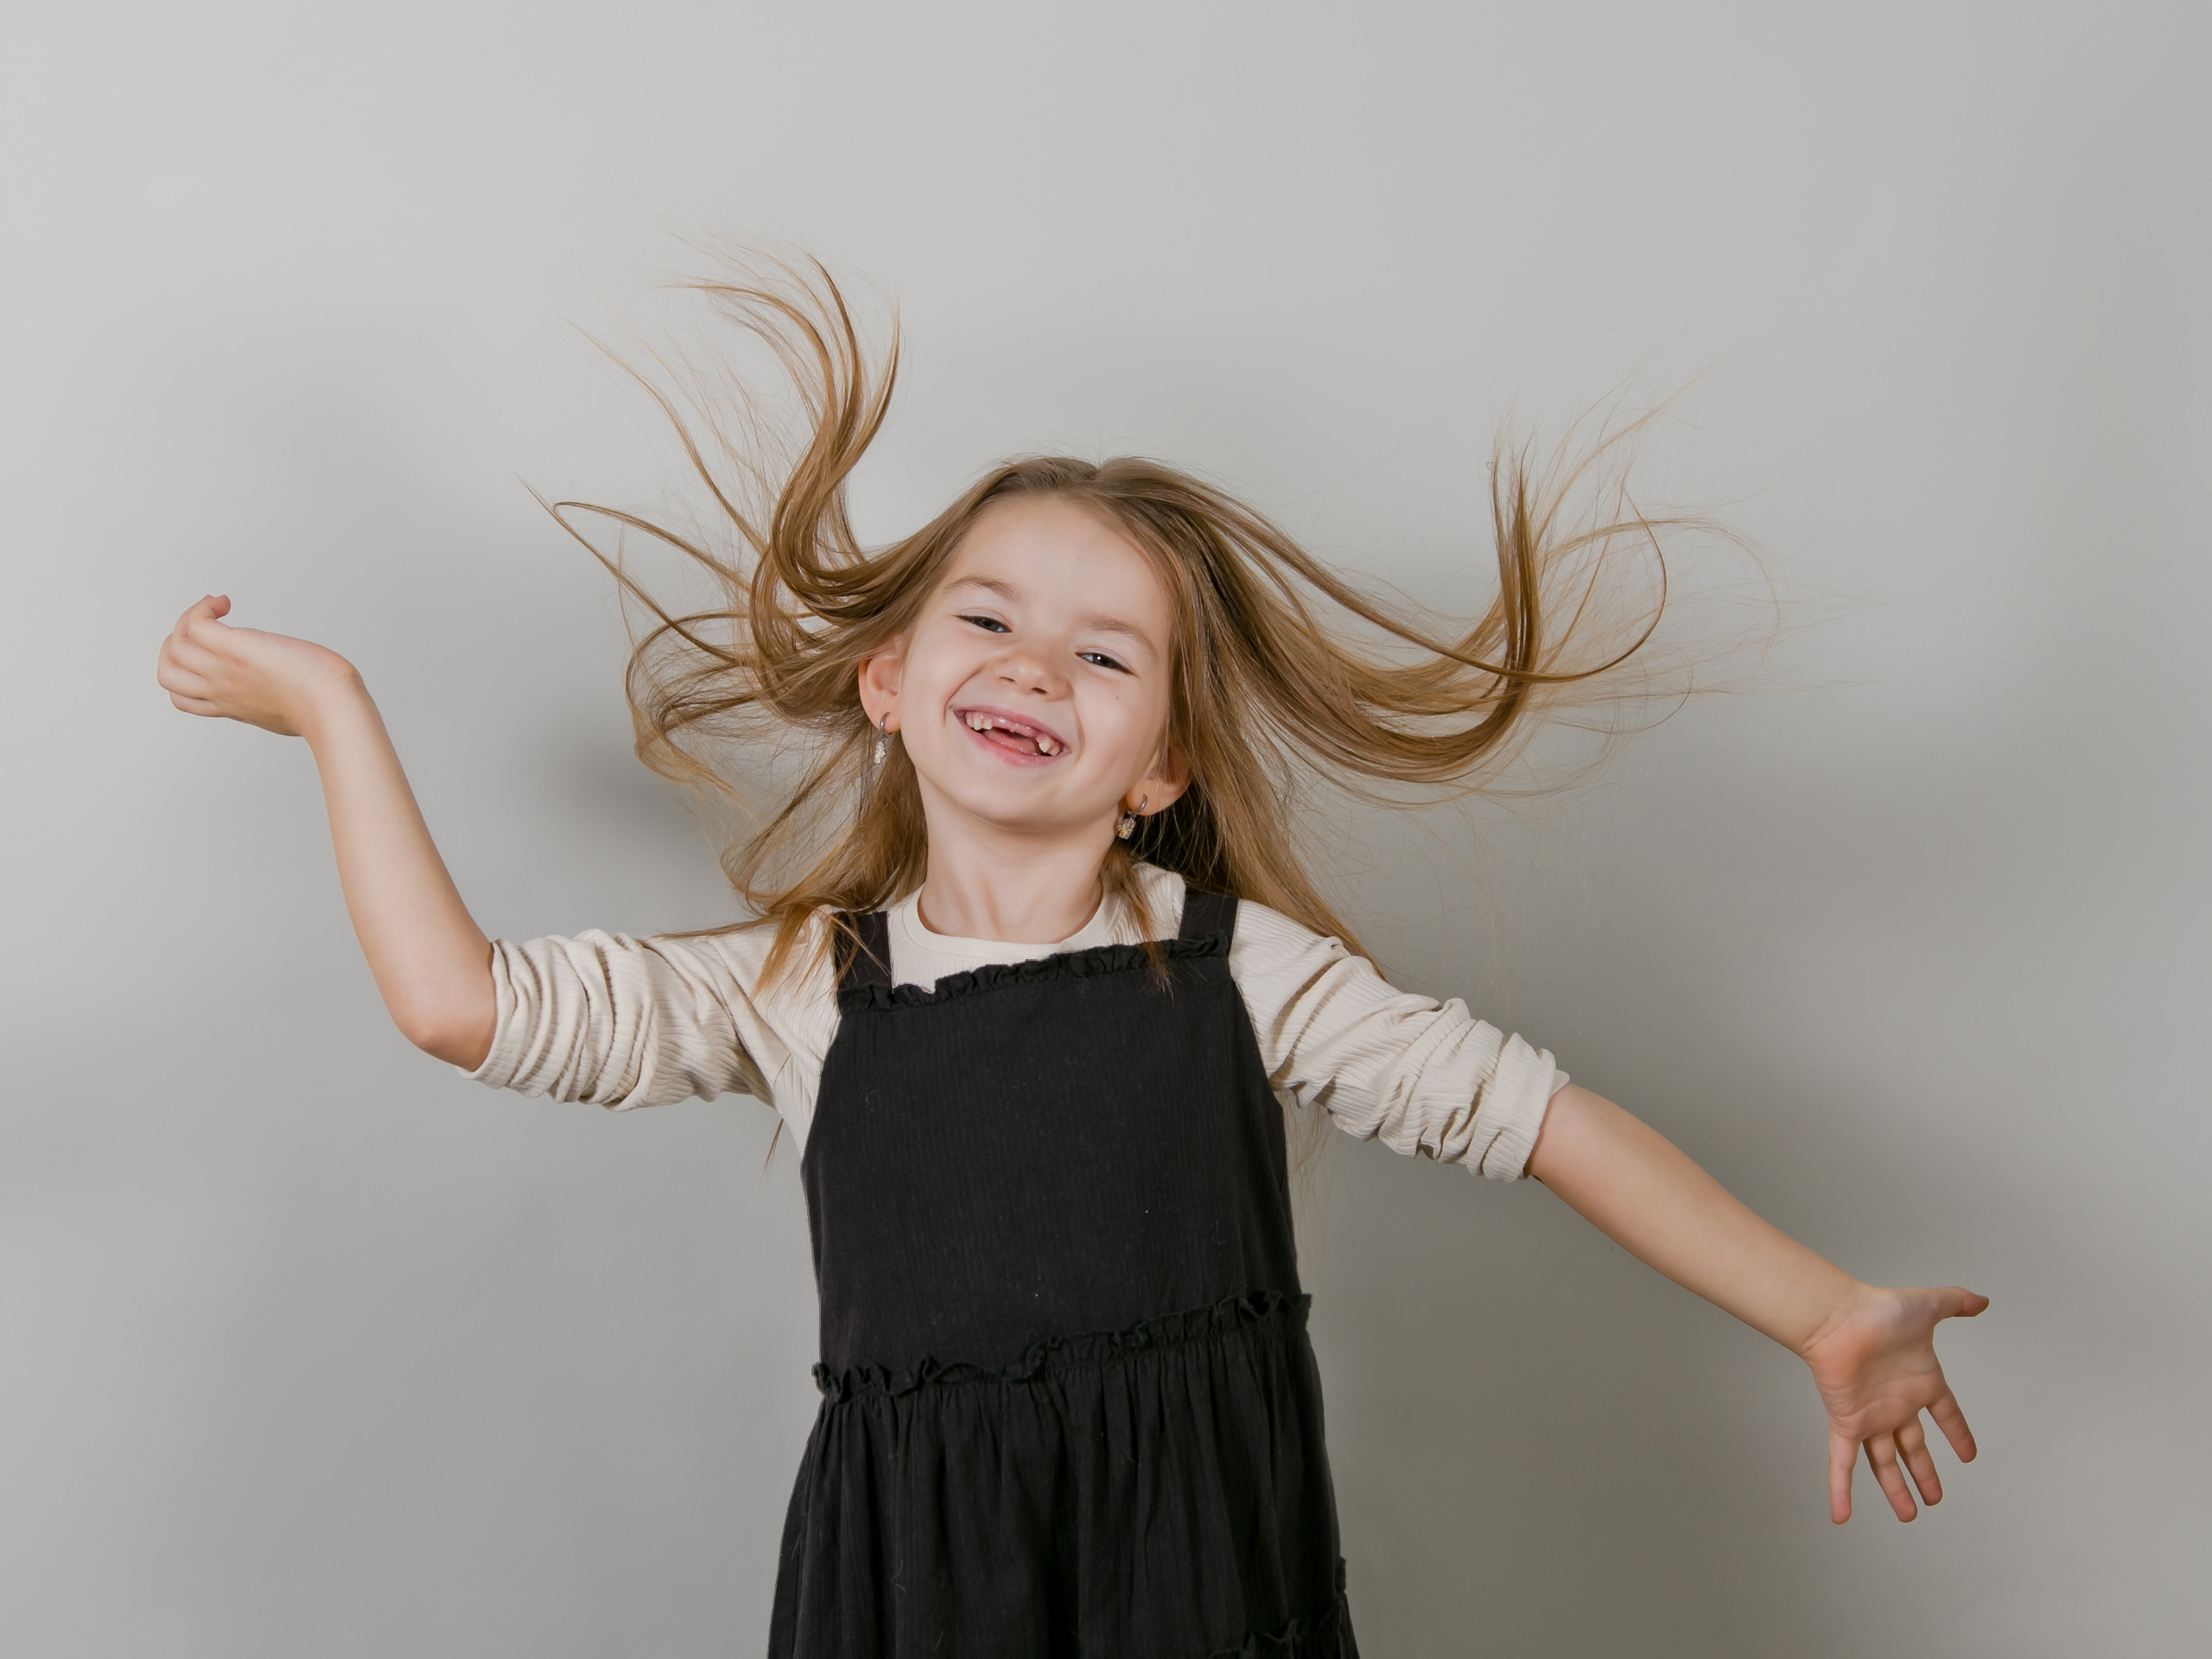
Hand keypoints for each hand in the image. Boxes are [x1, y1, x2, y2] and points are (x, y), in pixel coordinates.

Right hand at [156, 594, 361, 736]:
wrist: (331, 707)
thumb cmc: (324, 709)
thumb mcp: (288, 712)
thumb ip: (275, 701)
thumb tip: (288, 690)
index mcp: (231, 707)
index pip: (183, 699)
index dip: (184, 675)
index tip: (207, 654)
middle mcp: (221, 690)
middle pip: (167, 674)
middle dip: (173, 646)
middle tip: (199, 627)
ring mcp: (223, 670)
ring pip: (175, 646)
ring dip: (189, 618)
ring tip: (216, 607)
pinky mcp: (234, 648)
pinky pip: (196, 624)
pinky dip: (202, 608)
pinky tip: (223, 602)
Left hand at [1799, 1282, 1987, 1522]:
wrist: (1839, 1317)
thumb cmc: (1879, 1309)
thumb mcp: (1927, 1306)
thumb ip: (1955, 1302)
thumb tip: (1982, 1300)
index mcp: (1920, 1382)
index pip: (1946, 1414)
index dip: (1958, 1434)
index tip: (1968, 1454)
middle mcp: (1896, 1404)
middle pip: (1913, 1448)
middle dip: (1924, 1474)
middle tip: (1935, 1499)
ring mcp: (1871, 1416)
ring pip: (1885, 1463)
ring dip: (1896, 1490)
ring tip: (1910, 1515)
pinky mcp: (1847, 1422)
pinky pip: (1843, 1463)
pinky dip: (1840, 1489)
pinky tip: (1840, 1516)